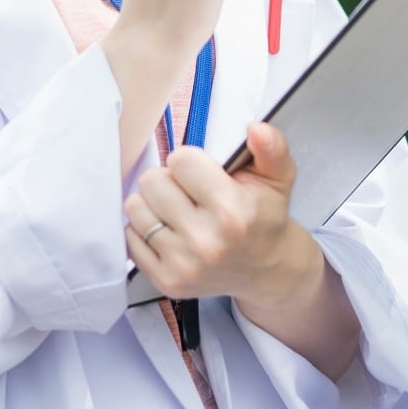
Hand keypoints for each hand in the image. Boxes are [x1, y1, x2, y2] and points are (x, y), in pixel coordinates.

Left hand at [123, 121, 319, 310]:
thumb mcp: (278, 177)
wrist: (266, 268)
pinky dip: (144, 228)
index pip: (179, 160)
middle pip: (152, 181)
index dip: (189, 160)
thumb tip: (255, 128)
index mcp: (232, 211)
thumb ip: (271, 148)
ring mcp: (182, 264)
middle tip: (188, 191)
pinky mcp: (165, 280)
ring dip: (153, 203)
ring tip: (176, 208)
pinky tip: (168, 230)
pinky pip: (129, 237)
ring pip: (135, 207)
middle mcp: (206, 241)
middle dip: (168, 179)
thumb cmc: (265, 215)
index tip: (201, 172)